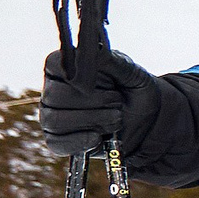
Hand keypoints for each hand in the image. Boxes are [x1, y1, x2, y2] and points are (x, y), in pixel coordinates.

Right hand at [40, 48, 158, 157]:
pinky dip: (80, 141)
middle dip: (92, 101)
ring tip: (116, 118)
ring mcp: (52, 116)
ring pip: (54, 120)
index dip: (80, 75)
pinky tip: (99, 137)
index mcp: (65, 67)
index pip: (54, 64)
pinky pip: (56, 143)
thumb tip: (96, 54)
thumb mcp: (132, 73)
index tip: (105, 82)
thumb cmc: (134, 90)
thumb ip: (114, 62)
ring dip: (91, 120)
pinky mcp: (58, 140)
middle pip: (54, 96)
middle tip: (117, 101)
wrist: (147, 121)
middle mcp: (52, 90)